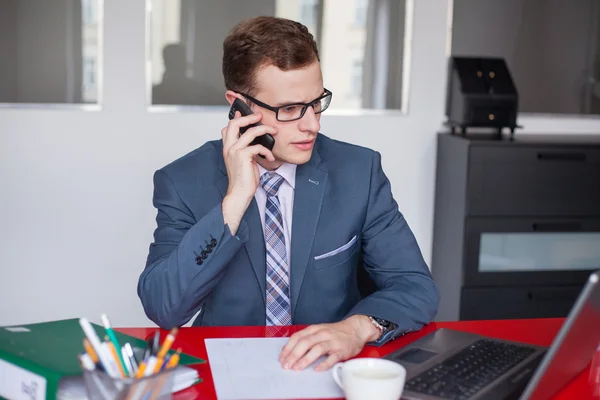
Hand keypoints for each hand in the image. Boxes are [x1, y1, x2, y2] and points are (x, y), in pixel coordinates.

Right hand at [221, 111, 276, 234]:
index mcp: (228, 148)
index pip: (227, 128)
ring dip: (264, 129)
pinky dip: (267, 151)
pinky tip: (271, 158)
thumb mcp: (243, 161)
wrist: (239, 193)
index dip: (236, 118)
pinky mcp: (243, 156)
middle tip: (260, 116)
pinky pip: (258, 146)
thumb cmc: (243, 179)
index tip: (245, 112)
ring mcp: (235, 151)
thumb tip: (254, 142)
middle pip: (235, 123)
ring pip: (250, 132)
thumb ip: (246, 150)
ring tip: (274, 131)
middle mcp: (229, 147)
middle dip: (249, 117)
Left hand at [279, 315, 379, 371]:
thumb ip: (307, 338)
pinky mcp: (341, 350)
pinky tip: (316, 369)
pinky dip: (324, 364)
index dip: (288, 348)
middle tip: (287, 365)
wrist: (356, 329)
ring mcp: (332, 342)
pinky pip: (332, 358)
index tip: (282, 358)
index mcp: (315, 329)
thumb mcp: (319, 330)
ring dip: (305, 359)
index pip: (297, 337)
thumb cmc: (336, 332)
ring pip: (317, 349)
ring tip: (297, 368)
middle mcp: (322, 334)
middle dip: (293, 355)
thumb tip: (291, 351)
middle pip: (305, 343)